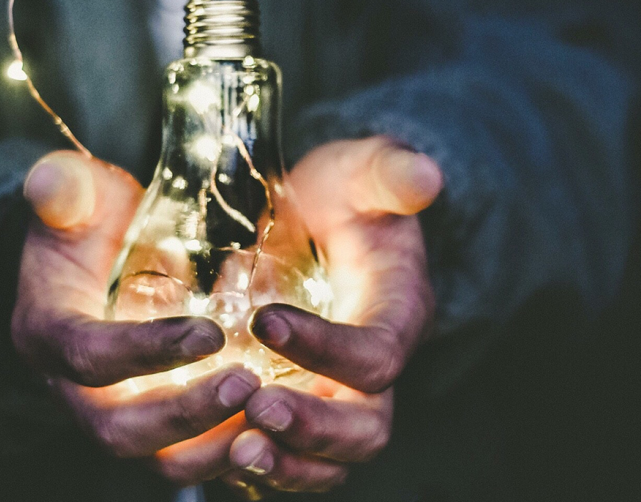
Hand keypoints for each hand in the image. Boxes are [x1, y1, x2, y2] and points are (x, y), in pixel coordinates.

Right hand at [12, 151, 260, 463]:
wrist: (91, 263)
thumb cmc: (87, 225)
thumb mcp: (75, 196)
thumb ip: (64, 189)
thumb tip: (50, 183)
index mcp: (48, 334)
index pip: (88, 356)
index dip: (145, 351)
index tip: (210, 333)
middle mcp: (74, 390)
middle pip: (119, 430)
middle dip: (185, 416)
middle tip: (248, 385)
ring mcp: (116, 414)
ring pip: (157, 460)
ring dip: (214, 447)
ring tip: (271, 415)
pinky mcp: (154, 427)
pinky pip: (189, 458)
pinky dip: (231, 452)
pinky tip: (277, 429)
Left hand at [220, 137, 442, 497]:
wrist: (318, 220)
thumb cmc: (341, 196)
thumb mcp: (361, 171)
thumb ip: (389, 172)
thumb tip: (425, 175)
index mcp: (396, 316)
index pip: (376, 355)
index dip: (327, 348)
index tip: (265, 320)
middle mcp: (372, 371)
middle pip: (365, 428)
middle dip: (313, 428)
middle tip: (257, 409)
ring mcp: (336, 396)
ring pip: (329, 460)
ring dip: (286, 464)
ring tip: (237, 450)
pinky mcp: (301, 407)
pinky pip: (290, 459)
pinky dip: (260, 468)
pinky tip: (216, 453)